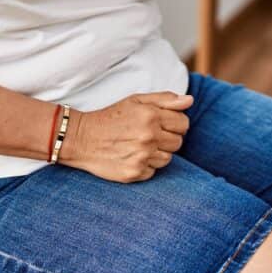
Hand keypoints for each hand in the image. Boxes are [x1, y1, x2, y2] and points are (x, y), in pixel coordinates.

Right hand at [58, 92, 192, 182]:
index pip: (183, 123)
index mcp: (151, 116)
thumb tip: (190, 101)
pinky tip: (131, 157)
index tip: (163, 124)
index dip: (176, 123)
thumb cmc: (112, 117)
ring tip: (139, 146)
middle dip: (167, 138)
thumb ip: (165, 99)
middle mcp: (148, 137)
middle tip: (149, 135)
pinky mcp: (134, 173)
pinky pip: (153, 172)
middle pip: (178, 143)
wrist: (81, 138)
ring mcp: (141, 156)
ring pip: (168, 159)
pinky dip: (145, 166)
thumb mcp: (136, 100)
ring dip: (157, 153)